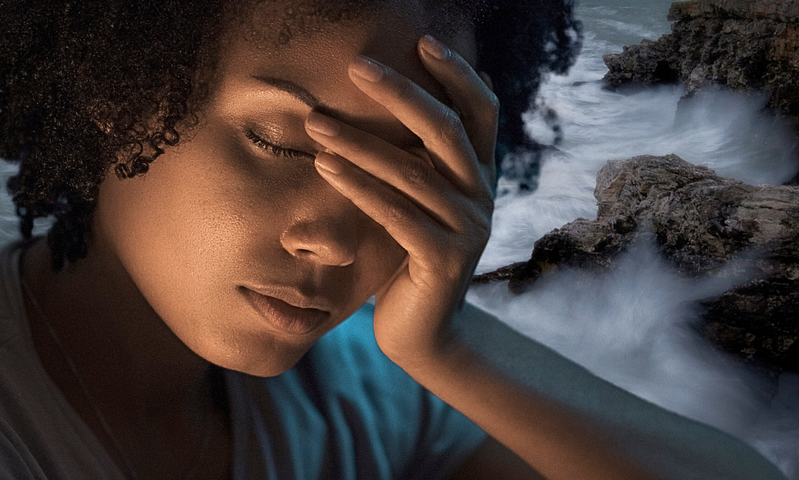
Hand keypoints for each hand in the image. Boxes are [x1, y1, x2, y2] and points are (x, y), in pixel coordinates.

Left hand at [304, 35, 497, 361]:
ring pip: (413, 172)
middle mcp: (482, 196)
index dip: (458, 75)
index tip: (423, 41)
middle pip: (446, 130)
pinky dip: (359, 187)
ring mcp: (468, 229)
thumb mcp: (418, 203)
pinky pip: (396, 214)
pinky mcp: (444, 260)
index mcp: (480, 176)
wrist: (424, 335)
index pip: (482, 111)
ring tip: (315, 122)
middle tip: (355, 65)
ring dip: (359, 142)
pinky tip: (325, 167)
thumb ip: (419, 162)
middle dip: (399, 92)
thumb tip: (397, 103)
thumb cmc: (409, 260)